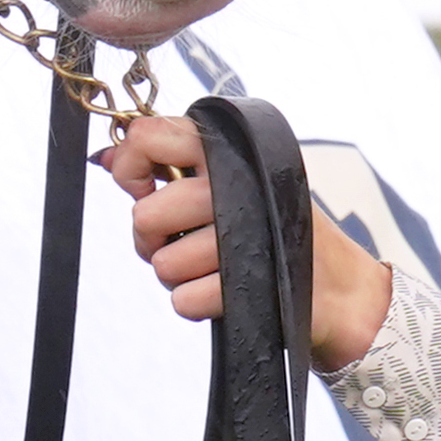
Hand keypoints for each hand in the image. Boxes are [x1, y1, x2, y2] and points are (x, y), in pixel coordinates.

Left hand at [103, 112, 394, 371]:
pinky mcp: (249, 282)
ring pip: (163, 264)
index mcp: (228, 151)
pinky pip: (185, 300)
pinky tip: (222, 292)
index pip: (149, 136)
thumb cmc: (273, 228)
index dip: (131, 167)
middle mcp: (236, 183)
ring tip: (210, 268)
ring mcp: (246, 232)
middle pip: (146, 215)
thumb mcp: (231, 185)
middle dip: (150, 240)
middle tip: (176, 242)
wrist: (334, 284)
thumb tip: (107, 158)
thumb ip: (170, 169)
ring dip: (179, 276)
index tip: (144, 188)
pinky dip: (197, 304)